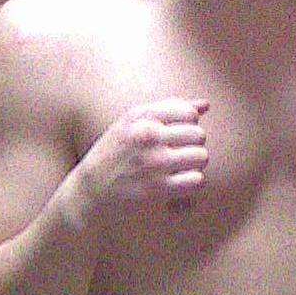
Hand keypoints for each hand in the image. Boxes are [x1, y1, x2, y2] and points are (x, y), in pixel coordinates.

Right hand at [75, 98, 208, 217]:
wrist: (89, 189)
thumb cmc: (115, 151)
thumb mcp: (133, 122)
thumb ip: (170, 109)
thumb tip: (206, 105)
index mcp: (141, 116)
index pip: (189, 112)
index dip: (188, 123)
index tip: (176, 132)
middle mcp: (148, 136)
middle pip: (199, 134)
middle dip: (193, 144)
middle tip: (178, 152)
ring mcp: (153, 163)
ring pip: (201, 156)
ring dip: (195, 163)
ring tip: (181, 166)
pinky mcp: (157, 188)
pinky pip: (196, 180)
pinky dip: (191, 182)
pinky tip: (179, 181)